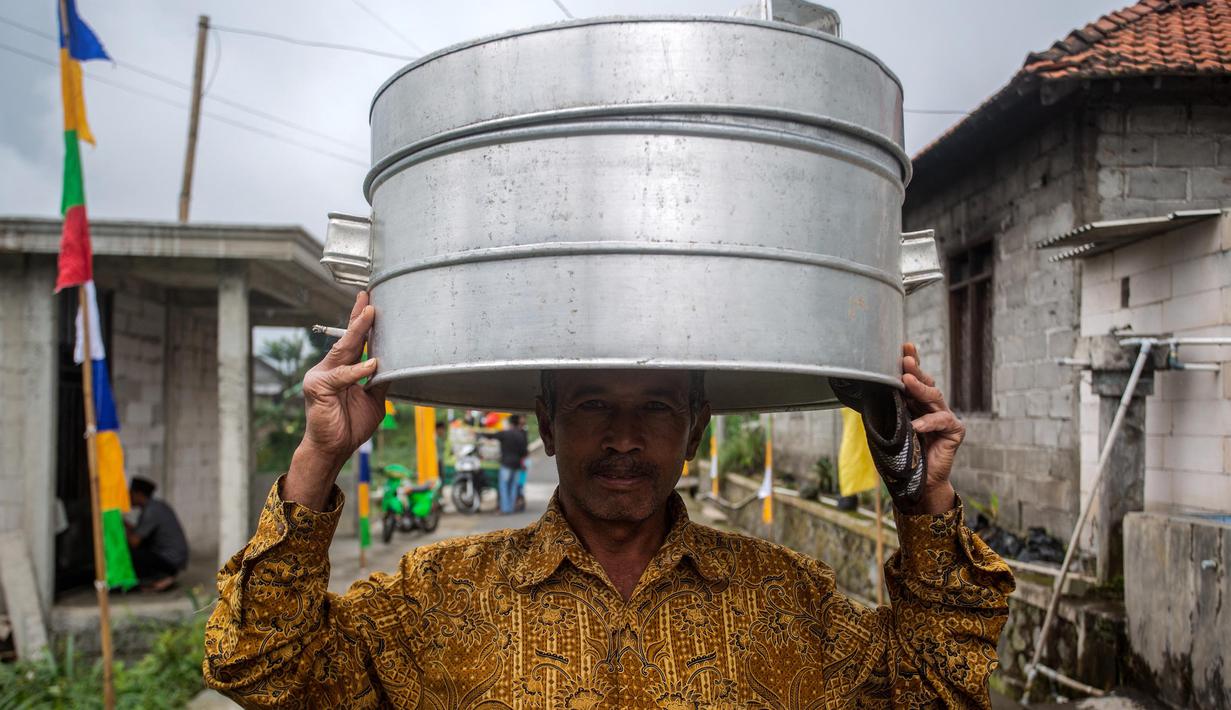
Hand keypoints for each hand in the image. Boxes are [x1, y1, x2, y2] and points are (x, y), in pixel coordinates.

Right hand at [285, 291, 389, 509]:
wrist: (333, 449)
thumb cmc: (350, 426)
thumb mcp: (373, 399)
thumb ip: (380, 381)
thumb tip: (397, 363)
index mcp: (342, 369)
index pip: (354, 342)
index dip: (361, 322)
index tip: (371, 302)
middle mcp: (329, 368)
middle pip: (347, 339)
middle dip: (359, 318)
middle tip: (369, 297)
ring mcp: (321, 376)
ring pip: (343, 350)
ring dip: (358, 332)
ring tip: (370, 314)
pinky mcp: (318, 387)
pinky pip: (343, 376)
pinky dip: (359, 370)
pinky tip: (373, 364)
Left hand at [899, 343, 961, 513]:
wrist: (917, 483)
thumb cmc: (901, 456)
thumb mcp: (889, 428)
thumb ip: (885, 410)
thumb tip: (866, 389)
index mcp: (916, 403)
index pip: (913, 379)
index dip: (911, 362)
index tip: (904, 346)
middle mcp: (932, 406)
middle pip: (925, 382)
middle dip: (915, 369)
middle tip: (905, 358)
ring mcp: (945, 417)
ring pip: (934, 397)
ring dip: (919, 388)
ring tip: (905, 381)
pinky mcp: (955, 430)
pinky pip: (941, 421)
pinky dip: (927, 423)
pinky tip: (916, 425)